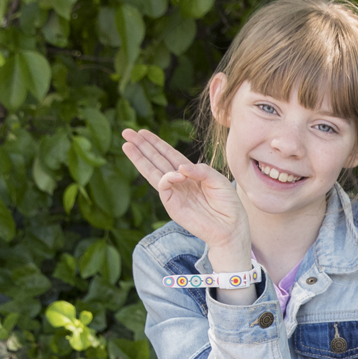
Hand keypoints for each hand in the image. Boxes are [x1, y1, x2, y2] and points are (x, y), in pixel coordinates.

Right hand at [121, 129, 244, 252]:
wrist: (231, 227)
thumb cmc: (227, 203)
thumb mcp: (217, 179)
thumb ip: (200, 170)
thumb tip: (180, 167)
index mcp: (188, 172)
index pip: (168, 154)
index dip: (155, 143)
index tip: (142, 132)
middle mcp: (178, 181)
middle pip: (155, 160)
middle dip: (141, 146)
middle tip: (126, 132)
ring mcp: (173, 193)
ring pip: (152, 172)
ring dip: (139, 158)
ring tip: (126, 145)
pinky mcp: (172, 206)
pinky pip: (164, 187)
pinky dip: (167, 178)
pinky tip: (175, 174)